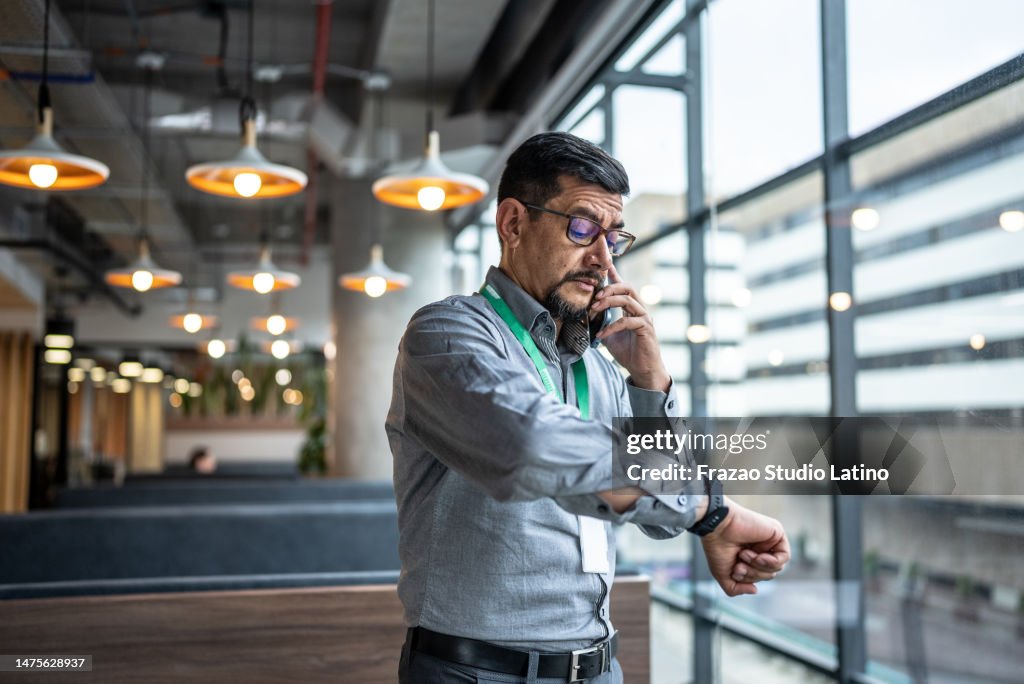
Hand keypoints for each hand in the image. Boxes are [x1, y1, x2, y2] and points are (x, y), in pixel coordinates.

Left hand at [591, 263, 670, 391]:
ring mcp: (644, 317)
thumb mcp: (610, 335)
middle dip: (610, 288)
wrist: (642, 369)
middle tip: (595, 296)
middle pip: (627, 288)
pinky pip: (627, 321)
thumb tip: (586, 318)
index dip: (615, 276)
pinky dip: (611, 327)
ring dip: (609, 302)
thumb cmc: (628, 352)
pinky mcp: (646, 328)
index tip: (607, 265)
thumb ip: (602, 323)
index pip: (623, 288)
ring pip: (627, 300)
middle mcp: (639, 309)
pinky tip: (601, 335)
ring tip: (595, 309)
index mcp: (631, 309)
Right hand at [700, 499, 789, 596]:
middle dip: (753, 574)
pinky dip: (771, 562)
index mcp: (750, 556)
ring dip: (759, 567)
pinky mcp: (776, 532)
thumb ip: (736, 589)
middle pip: (769, 574)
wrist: (717, 528)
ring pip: (777, 568)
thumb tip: (755, 590)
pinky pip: (784, 557)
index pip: (759, 576)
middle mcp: (761, 548)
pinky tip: (758, 556)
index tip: (735, 571)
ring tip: (744, 555)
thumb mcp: (725, 576)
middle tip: (738, 565)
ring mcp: (769, 541)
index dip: (748, 579)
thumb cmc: (717, 548)